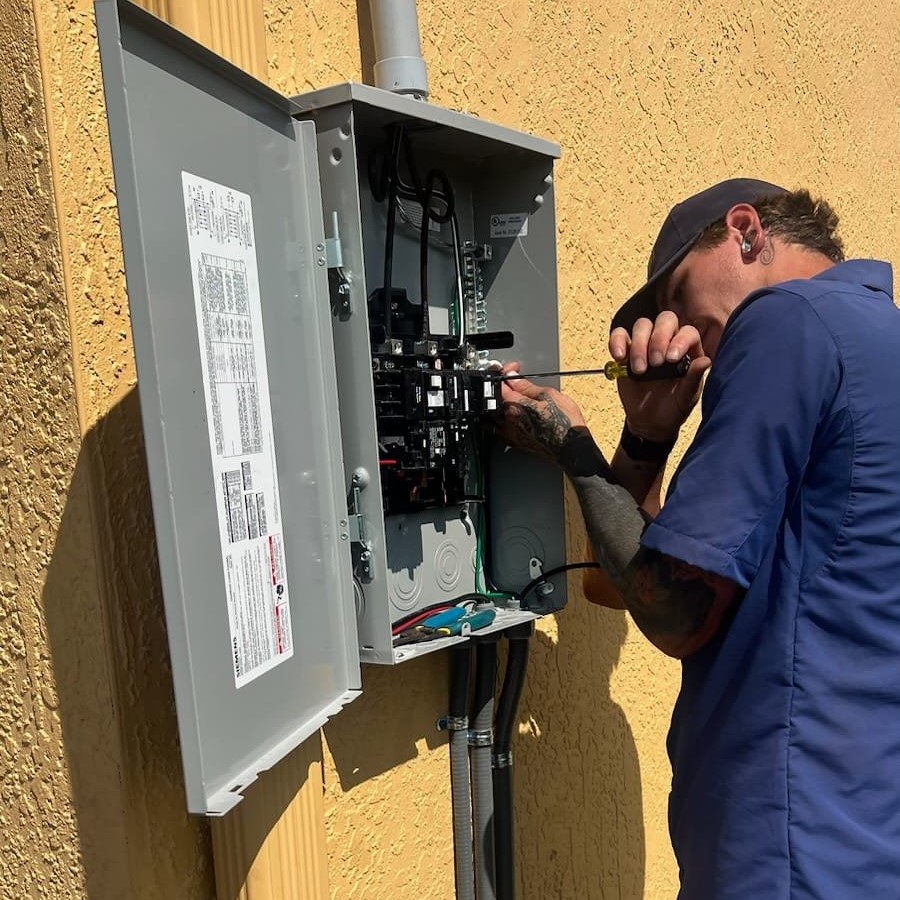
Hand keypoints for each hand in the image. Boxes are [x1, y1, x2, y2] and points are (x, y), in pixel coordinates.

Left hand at [496, 363, 586, 461]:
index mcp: (514, 406)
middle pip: (495, 401)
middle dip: (502, 388)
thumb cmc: (564, 422)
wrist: (572, 447)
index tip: (513, 371)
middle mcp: (508, 421)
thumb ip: (526, 386)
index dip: (505, 374)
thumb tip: (512, 378)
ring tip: (514, 398)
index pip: (500, 385)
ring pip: (495, 416)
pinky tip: (512, 416)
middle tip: (515, 383)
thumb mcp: (548, 395)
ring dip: (501, 405)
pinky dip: (501, 421)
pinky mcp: (516, 443)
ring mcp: (511, 434)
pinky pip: (500, 430)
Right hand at [609, 312, 710, 441]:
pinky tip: (619, 357)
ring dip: (639, 344)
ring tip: (639, 370)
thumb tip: (705, 361)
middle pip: (665, 320)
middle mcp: (668, 342)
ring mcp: (646, 344)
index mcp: (688, 350)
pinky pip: (619, 335)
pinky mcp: (626, 352)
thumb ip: (693, 379)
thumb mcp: (686, 398)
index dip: (680, 340)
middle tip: (655, 363)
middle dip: (659, 338)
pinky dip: (617, 342)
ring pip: (642, 325)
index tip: (671, 359)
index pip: (687, 332)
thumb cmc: (673, 408)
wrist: (650, 422)